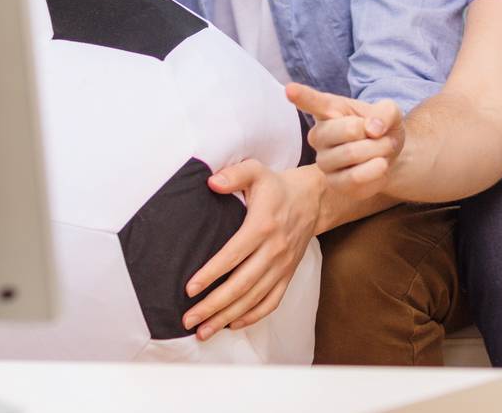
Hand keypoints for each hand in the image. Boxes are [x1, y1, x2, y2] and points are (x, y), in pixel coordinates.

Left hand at [181, 161, 319, 340]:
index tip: (190, 289)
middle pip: (241, 284)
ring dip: (227, 317)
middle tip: (188, 319)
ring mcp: (283, 265)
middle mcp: (274, 249)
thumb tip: (211, 182)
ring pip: (254, 298)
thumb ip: (234, 174)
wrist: (313, 199)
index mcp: (263, 225)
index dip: (211, 273)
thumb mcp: (256, 171)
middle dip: (213, 305)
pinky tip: (231, 325)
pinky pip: (271, 302)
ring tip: (202, 331)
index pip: (234, 254)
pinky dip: (252, 316)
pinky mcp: (288, 274)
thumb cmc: (277, 187)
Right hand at [286, 82, 403, 198]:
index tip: (289, 90)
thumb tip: (373, 128)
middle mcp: (319, 135)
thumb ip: (385, 113)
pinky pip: (357, 178)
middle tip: (381, 134)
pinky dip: (377, 170)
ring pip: (352, 154)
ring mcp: (323, 161)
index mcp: (329, 110)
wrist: (390, 157)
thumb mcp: (390, 112)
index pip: (313, 102)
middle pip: (344, 130)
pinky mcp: (334, 183)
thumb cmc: (382, 128)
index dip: (301, 96)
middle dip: (373, 133)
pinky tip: (378, 166)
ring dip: (378, 151)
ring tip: (383, 149)